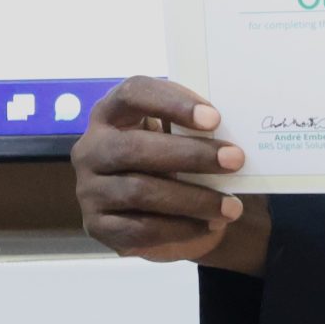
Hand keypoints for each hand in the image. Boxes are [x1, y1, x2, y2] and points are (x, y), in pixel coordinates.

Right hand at [72, 76, 268, 274]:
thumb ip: (193, 129)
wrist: (154, 212)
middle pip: (134, 147)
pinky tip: (210, 225)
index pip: (132, 93)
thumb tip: (231, 136)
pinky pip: (140, 229)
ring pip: (139, 192)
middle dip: (191, 154)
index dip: (171, 102)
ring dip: (193, 198)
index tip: (214, 118)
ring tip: (231, 205)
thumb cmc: (170, 161)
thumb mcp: (177, 137)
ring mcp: (89, 190)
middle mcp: (91, 149)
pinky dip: (181, 228)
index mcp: (110, 114)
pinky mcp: (97, 227)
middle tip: (235, 160)